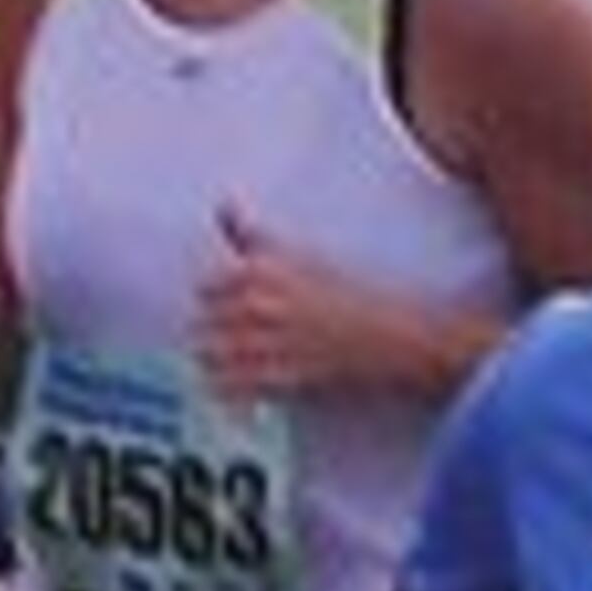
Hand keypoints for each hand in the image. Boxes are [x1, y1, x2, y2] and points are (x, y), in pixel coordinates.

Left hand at [192, 201, 379, 400]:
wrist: (387, 334)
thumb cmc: (343, 290)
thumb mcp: (300, 253)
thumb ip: (254, 233)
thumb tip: (223, 202)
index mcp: (260, 271)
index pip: (204, 286)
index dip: (209, 296)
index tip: (214, 303)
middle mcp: (260, 306)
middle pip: (205, 322)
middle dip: (207, 328)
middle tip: (211, 334)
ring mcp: (272, 343)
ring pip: (215, 354)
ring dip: (210, 358)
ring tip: (211, 360)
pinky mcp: (285, 376)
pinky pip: (240, 385)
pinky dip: (226, 388)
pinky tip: (221, 388)